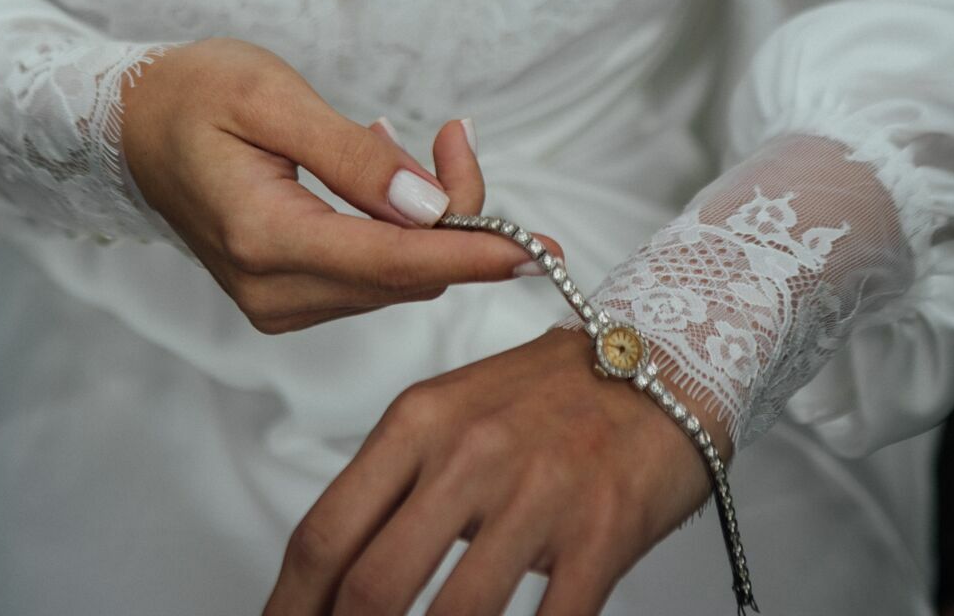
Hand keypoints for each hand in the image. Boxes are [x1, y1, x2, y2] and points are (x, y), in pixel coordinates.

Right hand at [120, 37, 563, 332]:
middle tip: (454, 134)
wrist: (130, 124)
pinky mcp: (286, 296)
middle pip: (405, 272)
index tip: (537, 250)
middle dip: (455, 214)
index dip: (473, 254)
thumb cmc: (194, 92)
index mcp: (263, 237)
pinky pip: (371, 272)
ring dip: (426, 218)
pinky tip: (381, 177)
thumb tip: (432, 207)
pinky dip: (398, 229)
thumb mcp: (271, 98)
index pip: (393, 261)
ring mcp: (277, 302)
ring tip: (410, 140)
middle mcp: (271, 289)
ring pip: (395, 276)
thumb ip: (352, 157)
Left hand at [263, 325, 721, 615]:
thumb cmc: (550, 396)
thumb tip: (336, 580)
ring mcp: (536, 494)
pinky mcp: (600, 534)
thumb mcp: (454, 414)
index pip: (326, 535)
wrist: (663, 362)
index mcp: (419, 421)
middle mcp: (468, 454)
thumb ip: (396, 485)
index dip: (290, 610)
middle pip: (372, 588)